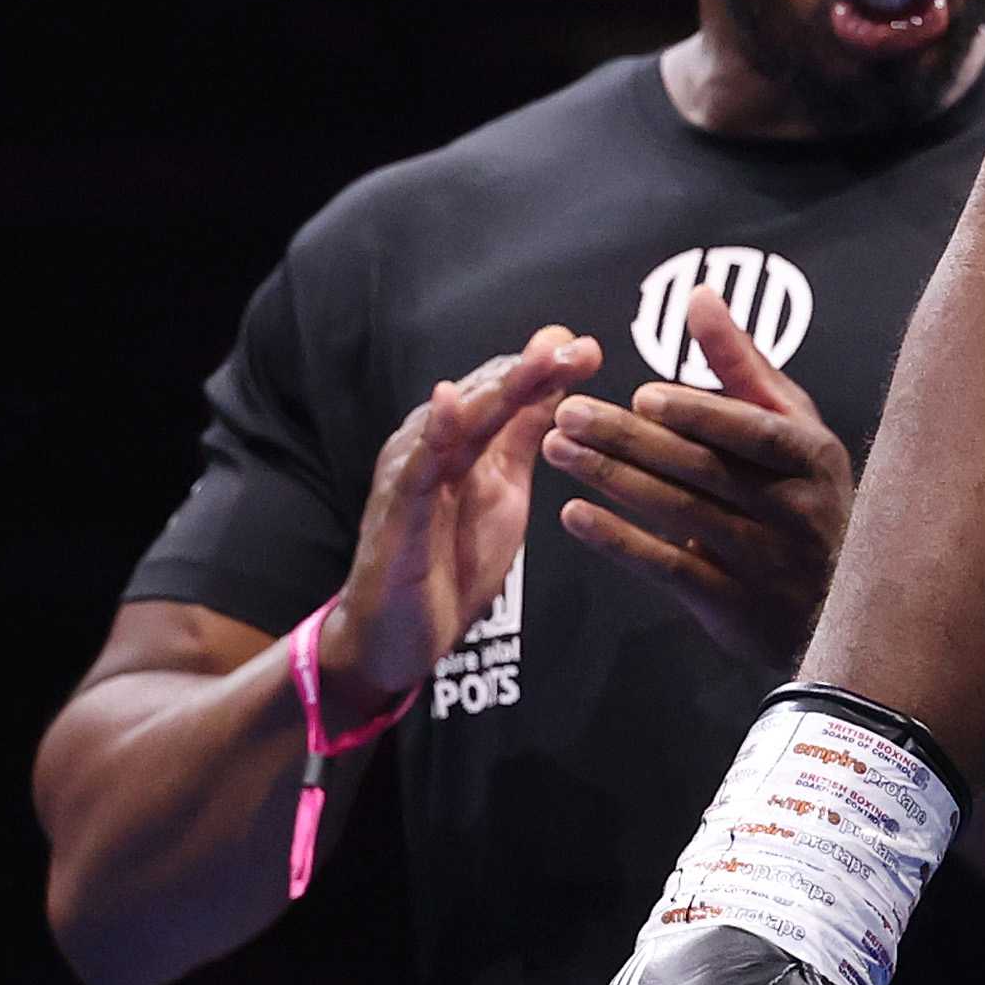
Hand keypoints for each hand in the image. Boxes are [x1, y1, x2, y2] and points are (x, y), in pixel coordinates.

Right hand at [326, 332, 609, 697]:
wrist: (395, 638)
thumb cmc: (447, 562)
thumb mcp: (502, 490)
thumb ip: (521, 436)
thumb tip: (556, 381)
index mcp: (461, 442)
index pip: (504, 391)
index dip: (546, 369)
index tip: (590, 348)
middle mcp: (432, 446)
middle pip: (486, 396)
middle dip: (533, 369)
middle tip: (579, 346)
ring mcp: (412, 475)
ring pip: (458, 422)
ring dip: (499, 388)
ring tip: (541, 358)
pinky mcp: (397, 512)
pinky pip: (417, 468)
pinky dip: (434, 432)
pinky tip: (450, 401)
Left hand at [543, 291, 859, 667]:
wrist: (839, 601)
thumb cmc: (803, 491)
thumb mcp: (792, 425)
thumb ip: (741, 364)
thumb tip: (698, 296)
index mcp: (811, 455)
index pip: (753, 431)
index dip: (700, 413)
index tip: (642, 396)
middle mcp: (793, 508)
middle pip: (704, 469)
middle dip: (631, 440)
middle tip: (569, 414)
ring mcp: (765, 561)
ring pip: (680, 515)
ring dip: (612, 479)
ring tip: (557, 449)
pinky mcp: (732, 605)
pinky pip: (668, 570)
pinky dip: (619, 541)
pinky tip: (574, 515)